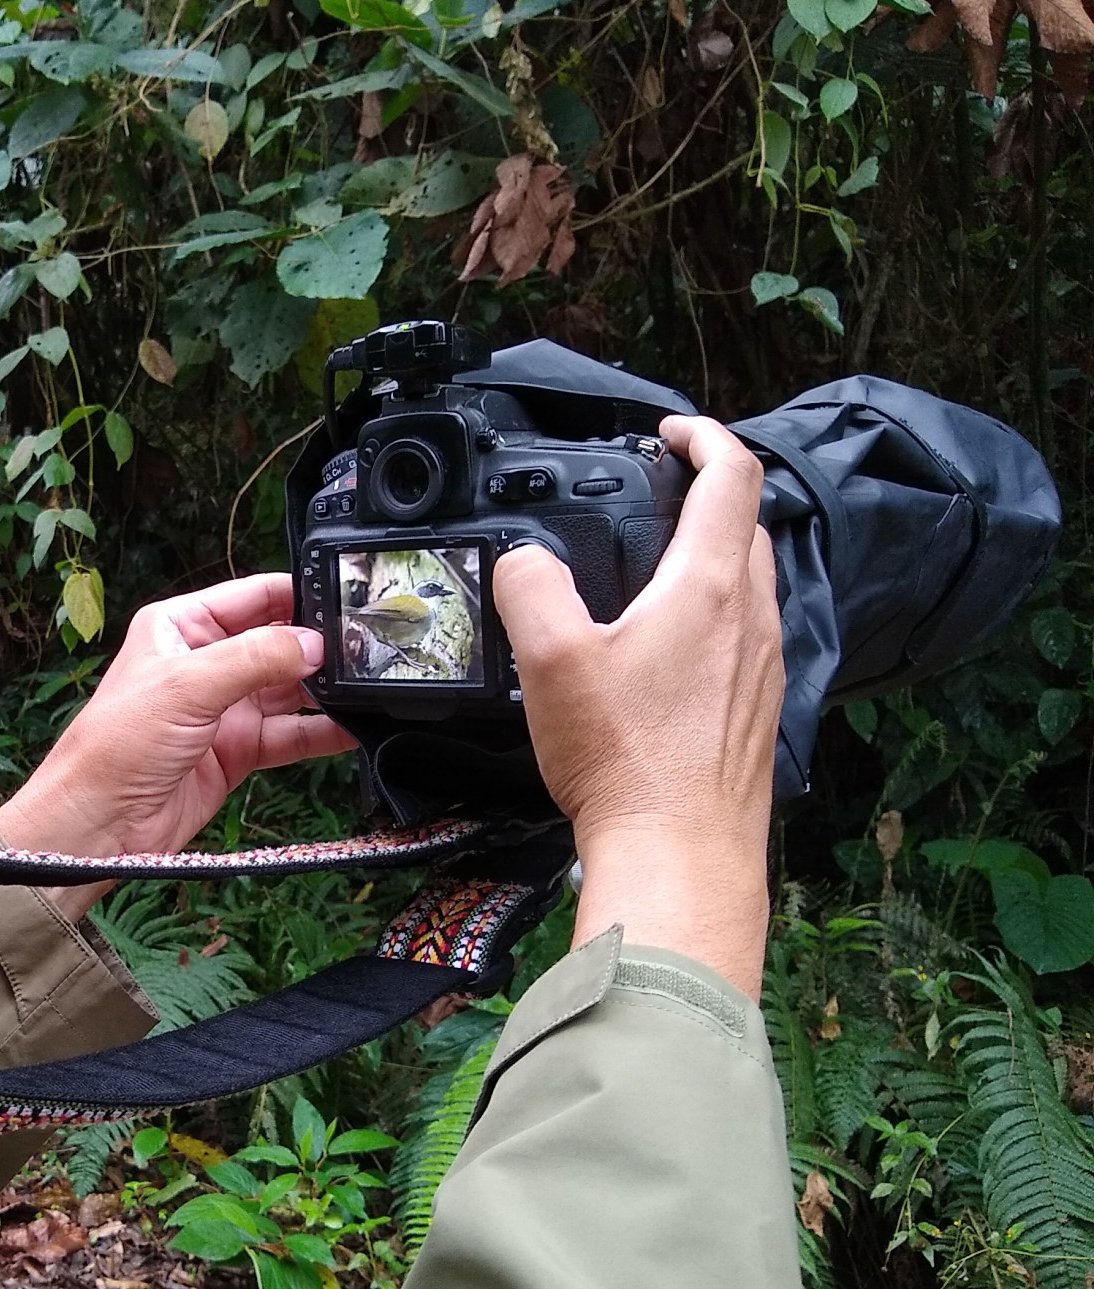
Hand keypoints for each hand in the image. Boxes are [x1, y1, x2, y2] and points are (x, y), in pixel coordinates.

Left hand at [0, 573, 354, 917]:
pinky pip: (290, 734)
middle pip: (277, 642)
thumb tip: (312, 642)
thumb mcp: (186, 686)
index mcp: (181, 627)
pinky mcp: (237, 751)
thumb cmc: (115, 747)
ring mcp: (223, 709)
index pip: (251, 596)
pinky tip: (352, 727)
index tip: (343, 601)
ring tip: (368, 685)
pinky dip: (321, 732)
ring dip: (325, 690)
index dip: (296, 596)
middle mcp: (204, 663)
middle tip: (365, 648)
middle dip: (318, 646)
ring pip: (289, 689)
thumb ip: (254, 659)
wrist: (99, 825)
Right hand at [493, 416, 784, 995]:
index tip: (666, 433)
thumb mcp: (551, 660)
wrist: (680, 855)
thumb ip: (530, 587)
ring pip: (751, 582)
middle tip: (653, 494)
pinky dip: (714, 615)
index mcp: (709, 587)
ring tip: (652, 568)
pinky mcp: (757, 711)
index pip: (732, 474)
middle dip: (706, 494)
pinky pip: (745, 638)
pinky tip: (666, 652)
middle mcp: (753, 618)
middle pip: (747, 524)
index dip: (702, 435)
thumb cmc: (625, 761)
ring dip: (712, 556)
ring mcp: (764, 667)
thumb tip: (524, 559)